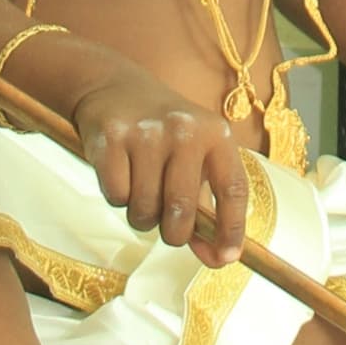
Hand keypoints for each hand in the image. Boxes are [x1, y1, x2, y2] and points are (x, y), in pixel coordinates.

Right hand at [73, 73, 249, 267]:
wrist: (114, 86)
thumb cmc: (163, 133)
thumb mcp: (194, 155)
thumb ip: (205, 206)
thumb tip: (217, 257)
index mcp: (215, 134)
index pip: (233, 188)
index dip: (232, 228)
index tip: (226, 258)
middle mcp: (185, 131)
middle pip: (181, 212)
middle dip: (173, 234)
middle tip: (166, 225)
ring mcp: (147, 133)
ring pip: (145, 211)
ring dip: (141, 215)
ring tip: (141, 189)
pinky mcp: (112, 138)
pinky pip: (116, 197)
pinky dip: (117, 197)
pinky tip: (121, 172)